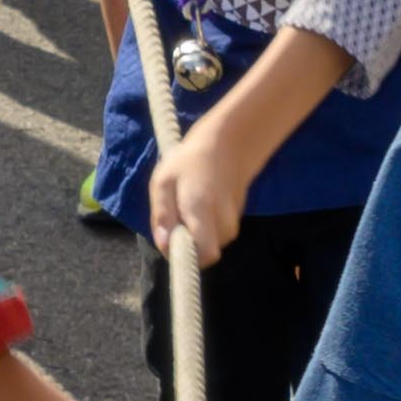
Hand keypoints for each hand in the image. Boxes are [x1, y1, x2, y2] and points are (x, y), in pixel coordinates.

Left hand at [150, 115, 256, 267]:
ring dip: (196, 233)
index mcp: (202, 211)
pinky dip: (205, 226)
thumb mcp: (163, 182)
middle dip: (187, 242)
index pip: (205, 255)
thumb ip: (162, 217)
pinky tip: (201, 203)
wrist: (229, 144)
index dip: (185, 257)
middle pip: (204, 253)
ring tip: (187, 205)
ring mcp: (234, 221)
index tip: (172, 240)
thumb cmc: (189, 161)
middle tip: (176, 214)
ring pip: (210, 244)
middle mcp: (224, 221)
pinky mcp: (237, 219)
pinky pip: (216, 234)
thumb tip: (165, 248)